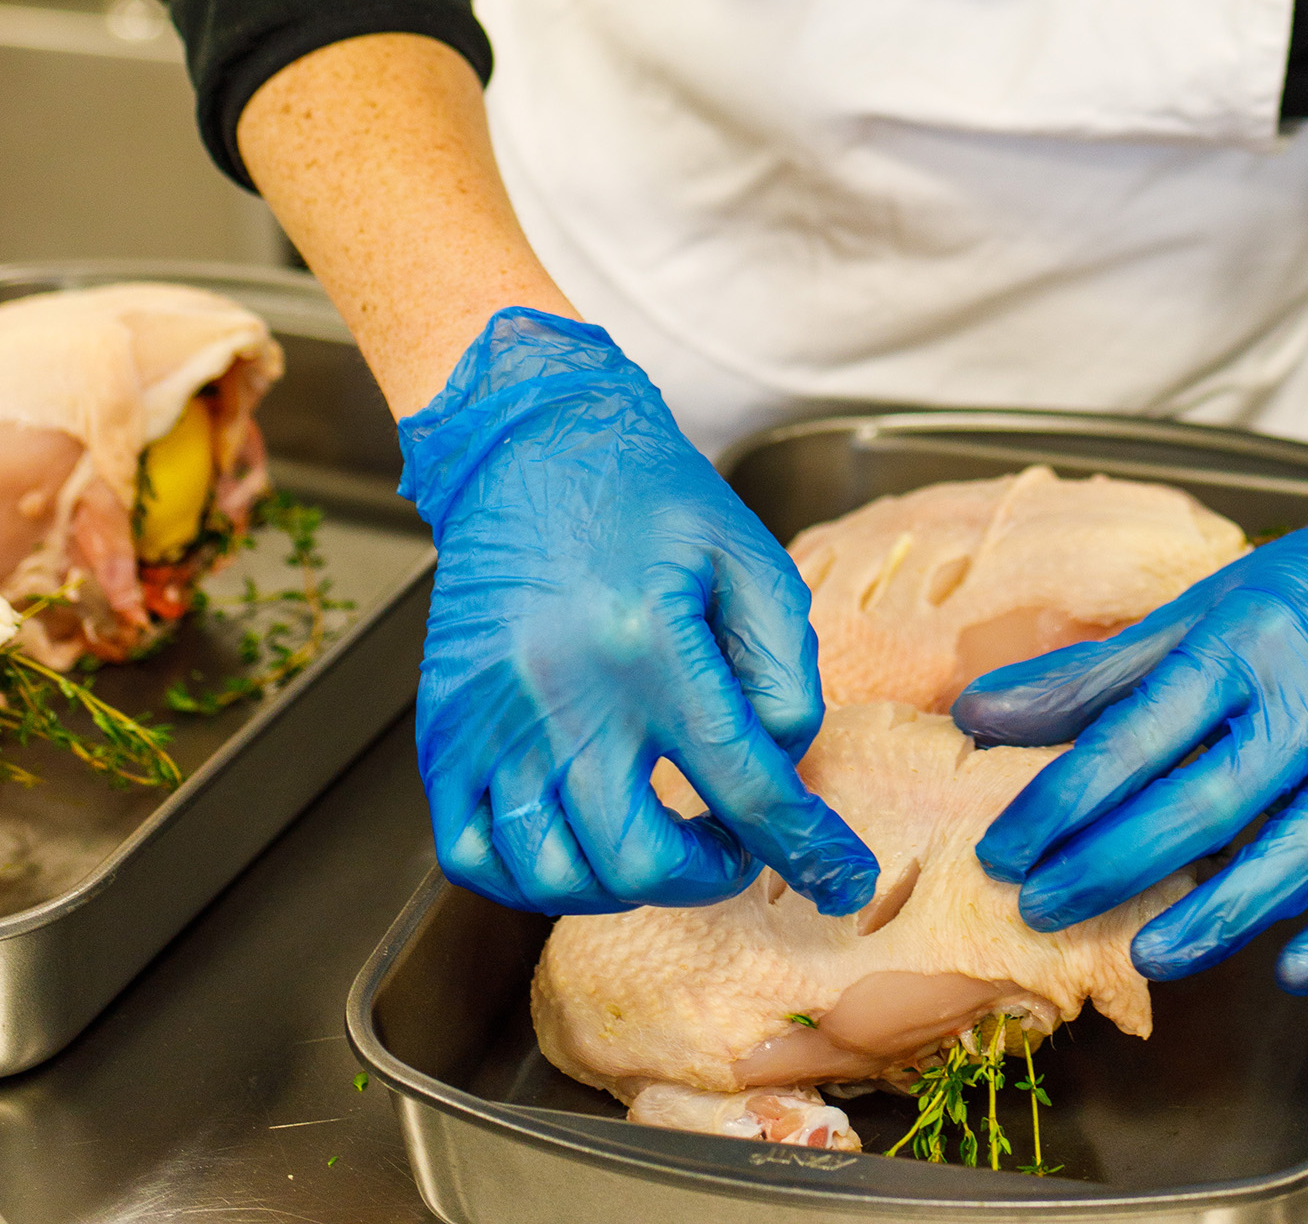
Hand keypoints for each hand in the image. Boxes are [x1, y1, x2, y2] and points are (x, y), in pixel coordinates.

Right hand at [397, 308, 879, 918]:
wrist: (529, 445)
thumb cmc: (646, 497)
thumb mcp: (748, 555)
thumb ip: (783, 666)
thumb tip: (782, 763)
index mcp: (650, 644)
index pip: (743, 788)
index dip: (806, 846)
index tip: (842, 877)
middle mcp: (563, 695)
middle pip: (639, 859)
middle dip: (709, 874)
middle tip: (734, 846)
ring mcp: (492, 721)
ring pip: (552, 874)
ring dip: (621, 886)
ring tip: (658, 845)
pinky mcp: (443, 729)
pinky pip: (469, 852)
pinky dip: (526, 878)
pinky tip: (575, 848)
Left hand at [954, 464, 1307, 989]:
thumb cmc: (1298, 599)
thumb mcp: (1192, 613)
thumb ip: (1091, 675)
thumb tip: (977, 713)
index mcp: (1241, 646)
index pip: (1138, 732)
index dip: (1063, 797)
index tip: (1002, 846)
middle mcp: (1307, 707)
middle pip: (1205, 802)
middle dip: (1113, 863)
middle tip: (1039, 905)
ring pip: (1292, 855)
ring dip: (1216, 915)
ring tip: (1143, 956)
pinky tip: (1291, 967)